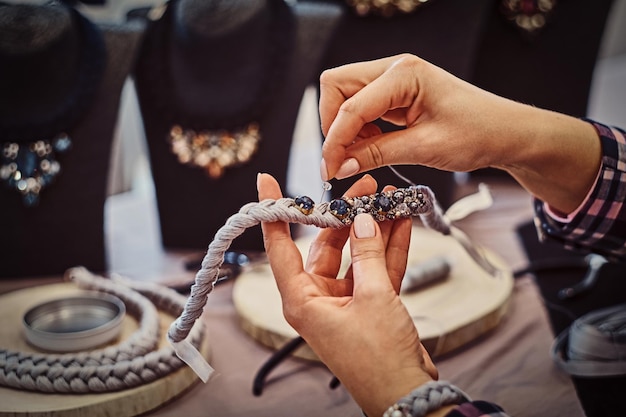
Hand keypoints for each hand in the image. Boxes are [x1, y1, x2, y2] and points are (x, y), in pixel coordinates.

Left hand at [257, 172, 437, 416]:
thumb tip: (362, 220)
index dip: (274, 213)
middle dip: (345, 214)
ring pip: (355, 254)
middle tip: (363, 187)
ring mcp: (344, 301)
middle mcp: (318, 298)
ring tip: (386, 197)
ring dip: (372, 228)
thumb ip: (368, 255)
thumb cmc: (379, 359)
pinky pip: (376, 269)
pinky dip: (389, 248)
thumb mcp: (374, 298)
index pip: (281, 247)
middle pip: (326, 244)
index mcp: (303, 300)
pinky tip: (401, 222)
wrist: (407, 394)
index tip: (267, 182)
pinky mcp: (368, 305)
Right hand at [318, 53, 600, 213]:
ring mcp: (394, 80)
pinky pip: (362, 107)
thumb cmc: (478, 133)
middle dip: (332, 125)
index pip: (350, 106)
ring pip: (345, 96)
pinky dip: (358, 130)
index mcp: (404, 74)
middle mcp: (394, 69)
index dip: (335, 141)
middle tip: (340, 160)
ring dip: (344, 129)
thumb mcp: (425, 148)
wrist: (506, 133)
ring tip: (359, 157)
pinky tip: (371, 148)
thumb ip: (377, 154)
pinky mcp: (396, 94)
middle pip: (337, 87)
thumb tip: (340, 165)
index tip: (330, 170)